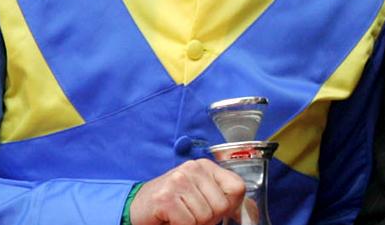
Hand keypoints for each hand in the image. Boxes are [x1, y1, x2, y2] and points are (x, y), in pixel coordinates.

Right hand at [130, 158, 245, 224]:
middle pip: (221, 206)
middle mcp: (193, 168)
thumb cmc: (170, 204)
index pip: (237, 187)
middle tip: (191, 216)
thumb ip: (220, 197)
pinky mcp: (165, 198)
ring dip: (193, 224)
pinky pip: (188, 223)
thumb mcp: (198, 194)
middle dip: (208, 219)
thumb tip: (249, 211)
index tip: (216, 212)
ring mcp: (178, 181)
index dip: (230, 206)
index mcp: (205, 166)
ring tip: (180, 216)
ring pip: (205, 217)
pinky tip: (171, 219)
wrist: (136, 209)